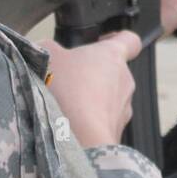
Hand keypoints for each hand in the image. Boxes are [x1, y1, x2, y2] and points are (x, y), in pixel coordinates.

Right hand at [38, 31, 141, 148]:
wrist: (80, 138)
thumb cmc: (67, 90)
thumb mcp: (47, 54)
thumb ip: (49, 47)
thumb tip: (49, 52)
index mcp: (113, 55)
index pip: (130, 40)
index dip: (116, 39)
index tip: (101, 42)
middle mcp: (125, 81)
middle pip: (112, 73)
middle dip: (91, 76)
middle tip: (66, 80)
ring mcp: (123, 110)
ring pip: (106, 100)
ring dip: (89, 102)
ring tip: (62, 107)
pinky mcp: (116, 134)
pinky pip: (101, 124)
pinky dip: (87, 124)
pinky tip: (67, 125)